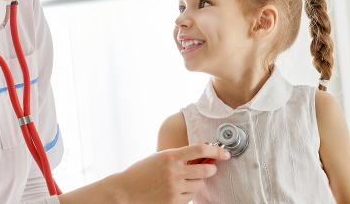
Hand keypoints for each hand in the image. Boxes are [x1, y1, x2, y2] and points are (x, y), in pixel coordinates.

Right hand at [111, 144, 230, 203]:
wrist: (126, 190)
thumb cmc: (142, 171)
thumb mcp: (160, 157)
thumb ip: (179, 154)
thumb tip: (202, 151)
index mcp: (171, 156)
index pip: (200, 150)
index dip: (216, 150)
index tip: (224, 152)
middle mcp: (174, 172)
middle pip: (206, 170)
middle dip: (211, 168)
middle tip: (209, 167)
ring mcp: (175, 188)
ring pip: (200, 185)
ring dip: (197, 182)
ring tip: (185, 179)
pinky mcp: (174, 201)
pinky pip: (190, 196)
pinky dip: (188, 192)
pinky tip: (177, 189)